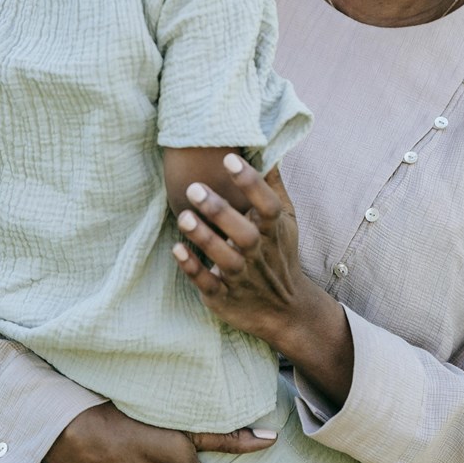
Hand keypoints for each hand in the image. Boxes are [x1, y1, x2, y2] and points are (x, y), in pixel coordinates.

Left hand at [171, 158, 311, 350]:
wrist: (286, 311)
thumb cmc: (280, 255)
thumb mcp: (286, 222)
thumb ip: (274, 188)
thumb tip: (268, 150)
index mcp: (274, 232)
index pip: (267, 205)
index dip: (250, 182)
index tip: (229, 158)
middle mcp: (259, 254)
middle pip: (243, 234)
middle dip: (219, 212)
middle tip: (194, 188)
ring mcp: (242, 278)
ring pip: (224, 259)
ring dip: (204, 238)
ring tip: (183, 216)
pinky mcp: (224, 298)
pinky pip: (208, 284)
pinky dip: (193, 268)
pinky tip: (177, 249)